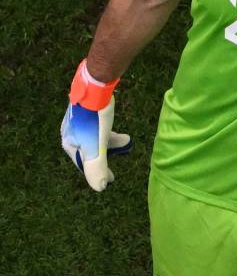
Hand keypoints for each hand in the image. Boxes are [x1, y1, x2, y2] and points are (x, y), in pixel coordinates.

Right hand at [60, 61, 131, 190]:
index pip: (84, 165)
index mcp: (70, 143)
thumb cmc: (95, 118)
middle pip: (90, 152)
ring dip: (111, 145)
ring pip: (97, 139)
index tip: (111, 180)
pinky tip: (121, 134)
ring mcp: (80, 122)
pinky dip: (111, 134)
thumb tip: (100, 188)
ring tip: (127, 143)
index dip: (97, 174)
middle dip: (105, 160)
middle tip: (116, 168)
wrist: (96, 87)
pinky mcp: (90, 112)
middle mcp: (72, 133)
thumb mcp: (97, 146)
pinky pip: (101, 129)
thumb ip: (98, 166)